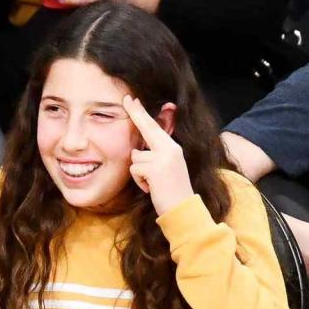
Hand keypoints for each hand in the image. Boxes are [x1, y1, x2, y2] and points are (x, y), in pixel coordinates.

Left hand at [123, 95, 193, 216]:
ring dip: (138, 172)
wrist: (182, 209)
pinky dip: (139, 182)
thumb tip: (137, 149)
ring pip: (135, 157)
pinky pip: (135, 170)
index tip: (132, 101)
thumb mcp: (166, 169)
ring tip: (151, 183)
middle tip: (127, 99)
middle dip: (136, 113)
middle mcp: (170, 148)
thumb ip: (155, 156)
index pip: (155, 127)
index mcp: (172, 148)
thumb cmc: (171, 192)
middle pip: (147, 128)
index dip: (142, 113)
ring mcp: (164, 157)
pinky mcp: (156, 168)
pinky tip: (151, 188)